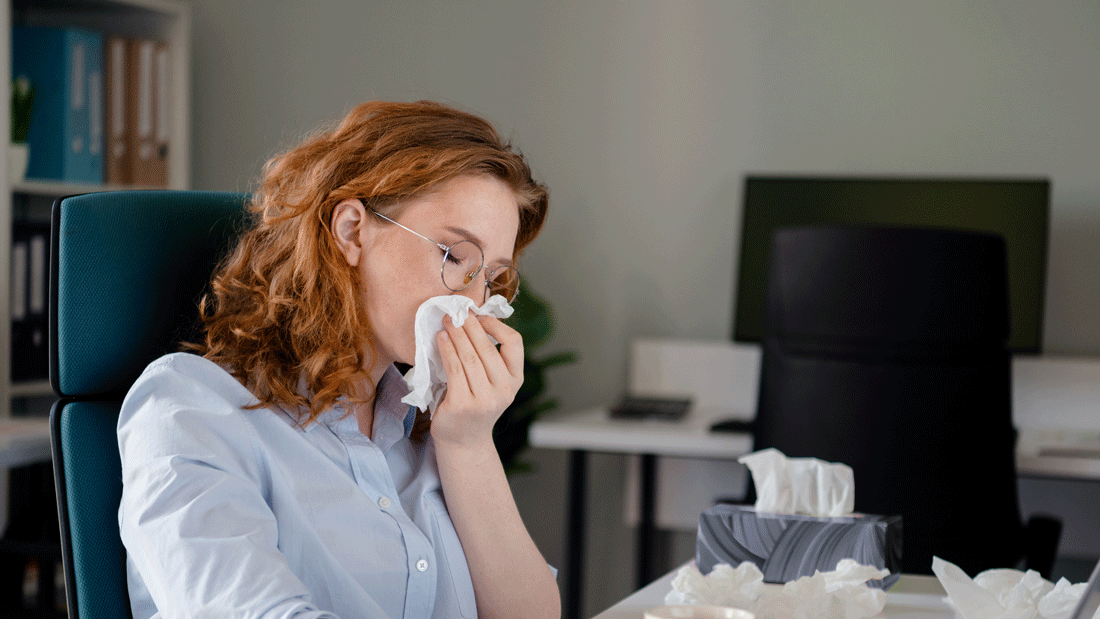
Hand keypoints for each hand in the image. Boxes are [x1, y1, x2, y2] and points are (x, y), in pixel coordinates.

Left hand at [431, 314, 523, 448]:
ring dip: (456, 335)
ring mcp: (485, 399)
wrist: (464, 440)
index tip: (479, 317)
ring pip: (469, 357)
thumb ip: (489, 357)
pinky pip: (454, 369)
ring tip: (447, 322)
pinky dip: (447, 350)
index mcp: (515, 379)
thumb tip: (473, 319)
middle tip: (456, 313)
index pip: (514, 343)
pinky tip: (441, 339)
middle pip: (487, 348)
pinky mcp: (463, 405)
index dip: (496, 325)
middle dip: (469, 326)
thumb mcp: (492, 382)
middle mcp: (505, 390)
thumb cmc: (475, 403)